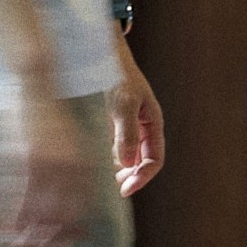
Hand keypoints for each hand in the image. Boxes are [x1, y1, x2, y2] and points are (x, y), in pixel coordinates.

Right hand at [0, 89, 94, 246]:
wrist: (32, 77)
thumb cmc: (50, 112)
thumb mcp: (71, 141)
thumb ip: (72, 170)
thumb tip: (69, 201)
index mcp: (81, 163)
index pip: (79, 209)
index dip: (69, 233)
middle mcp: (62, 166)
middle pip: (54, 215)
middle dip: (42, 240)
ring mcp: (35, 162)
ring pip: (28, 209)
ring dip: (17, 234)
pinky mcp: (12, 156)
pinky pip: (5, 194)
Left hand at [109, 46, 166, 194]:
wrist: (100, 56)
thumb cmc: (116, 76)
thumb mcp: (123, 103)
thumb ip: (126, 132)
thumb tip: (126, 163)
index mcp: (152, 124)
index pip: (154, 160)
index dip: (143, 177)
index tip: (125, 190)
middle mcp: (142, 129)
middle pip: (141, 163)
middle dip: (130, 177)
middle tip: (113, 187)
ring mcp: (126, 128)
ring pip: (126, 159)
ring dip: (117, 170)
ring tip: (102, 177)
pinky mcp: (111, 126)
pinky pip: (112, 150)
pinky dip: (105, 159)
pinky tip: (92, 161)